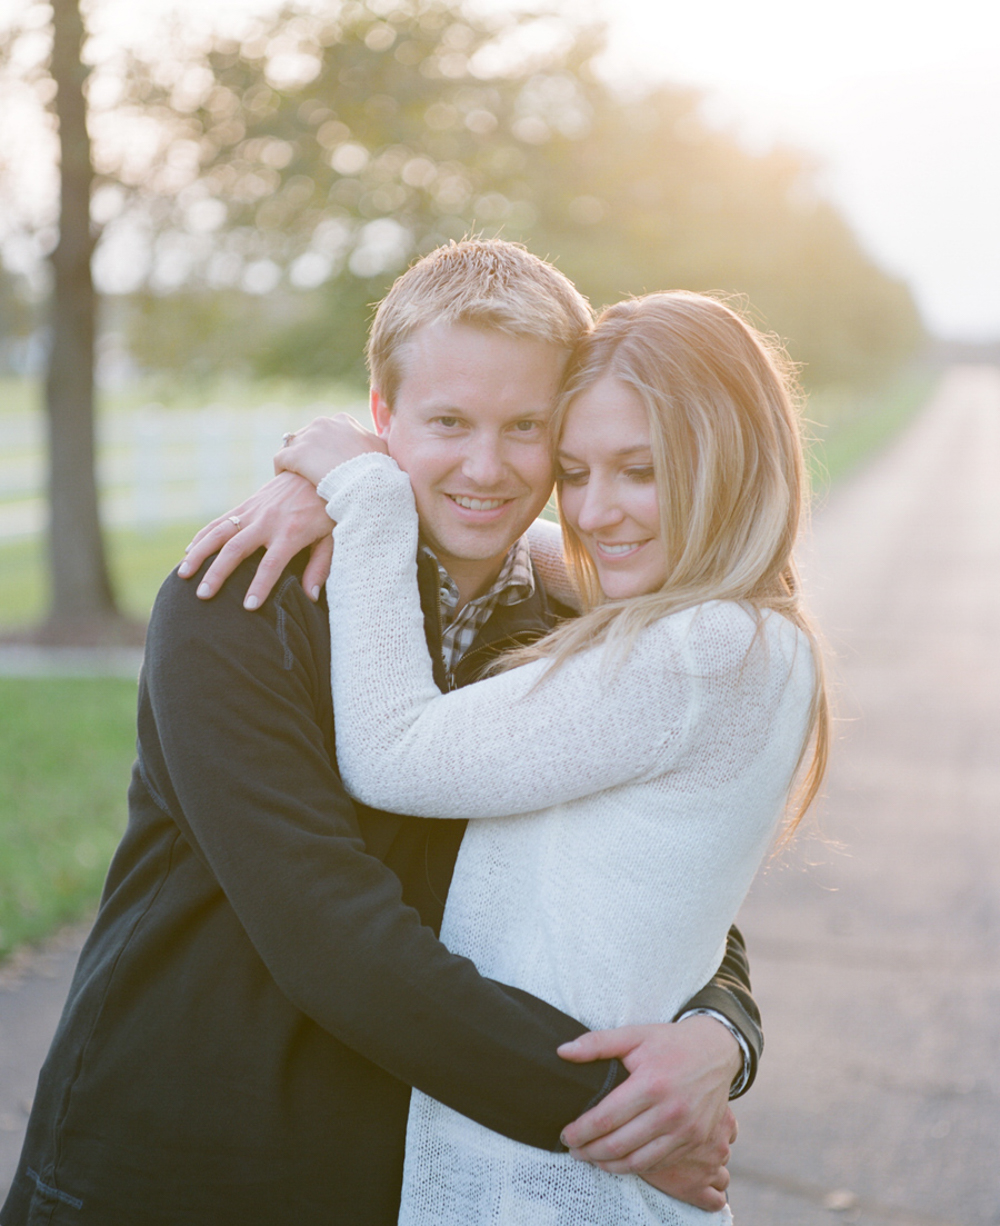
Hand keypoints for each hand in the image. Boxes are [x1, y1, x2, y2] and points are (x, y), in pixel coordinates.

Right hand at [177, 471, 333, 608]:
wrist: (318, 469)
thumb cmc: (329, 510)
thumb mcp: (332, 538)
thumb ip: (320, 566)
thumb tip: (310, 596)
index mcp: (291, 533)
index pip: (272, 564)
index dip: (260, 586)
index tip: (248, 607)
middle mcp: (268, 521)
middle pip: (236, 549)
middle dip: (217, 574)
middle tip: (203, 596)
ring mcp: (253, 511)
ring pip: (219, 533)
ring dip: (199, 553)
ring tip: (182, 575)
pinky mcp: (246, 504)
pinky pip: (218, 521)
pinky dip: (202, 536)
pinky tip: (189, 552)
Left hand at [275, 414, 386, 485]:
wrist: (366, 483)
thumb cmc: (378, 469)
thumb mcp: (382, 449)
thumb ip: (375, 442)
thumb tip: (377, 442)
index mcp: (342, 421)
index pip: (327, 430)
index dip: (326, 446)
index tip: (328, 460)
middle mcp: (323, 424)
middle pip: (308, 435)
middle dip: (309, 451)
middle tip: (311, 470)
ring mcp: (307, 438)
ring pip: (292, 445)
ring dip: (293, 459)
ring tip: (294, 475)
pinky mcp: (294, 455)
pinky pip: (280, 459)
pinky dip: (281, 468)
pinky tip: (284, 479)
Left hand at [557, 1016, 741, 1211]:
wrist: (715, 1051)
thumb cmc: (669, 1042)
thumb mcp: (634, 1035)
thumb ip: (597, 1044)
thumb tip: (562, 1052)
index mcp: (651, 1083)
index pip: (605, 1118)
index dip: (581, 1131)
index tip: (566, 1134)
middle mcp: (670, 1111)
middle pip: (618, 1145)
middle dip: (589, 1152)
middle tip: (574, 1150)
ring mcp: (686, 1130)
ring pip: (638, 1161)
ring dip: (609, 1165)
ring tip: (592, 1159)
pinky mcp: (696, 1141)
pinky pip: (659, 1163)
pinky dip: (635, 1166)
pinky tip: (620, 1160)